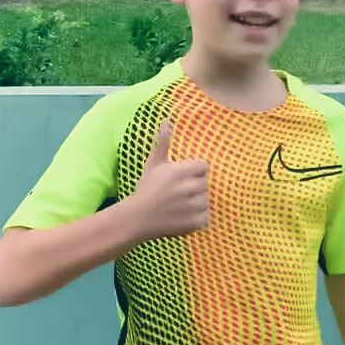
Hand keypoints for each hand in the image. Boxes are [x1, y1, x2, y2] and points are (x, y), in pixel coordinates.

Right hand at [130, 121, 209, 240]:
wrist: (137, 218)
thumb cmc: (146, 188)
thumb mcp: (153, 164)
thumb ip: (162, 143)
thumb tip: (166, 122)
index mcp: (180, 172)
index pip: (203, 167)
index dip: (195, 171)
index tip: (184, 177)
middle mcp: (189, 188)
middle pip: (205, 183)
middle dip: (195, 186)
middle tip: (182, 191)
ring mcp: (192, 207)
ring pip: (206, 200)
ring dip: (198, 202)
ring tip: (183, 204)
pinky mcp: (194, 222)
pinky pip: (206, 217)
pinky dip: (199, 217)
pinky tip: (186, 215)